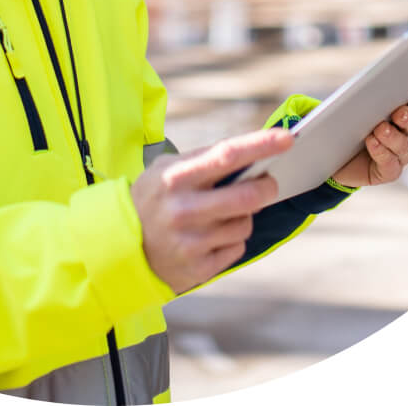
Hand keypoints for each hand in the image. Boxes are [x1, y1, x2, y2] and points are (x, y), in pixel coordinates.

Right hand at [131, 128, 292, 293]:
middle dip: (267, 187)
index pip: (226, 155)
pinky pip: (237, 248)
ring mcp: (192, 242)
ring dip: (244, 215)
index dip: (260, 145)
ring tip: (222, 213)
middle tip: (268, 183)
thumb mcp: (165, 170)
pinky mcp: (198, 269)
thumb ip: (203, 160)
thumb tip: (250, 154)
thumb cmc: (153, 199)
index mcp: (176, 178)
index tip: (287, 138)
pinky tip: (211, 236)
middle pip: (247, 196)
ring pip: (245, 224)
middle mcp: (184, 210)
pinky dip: (231, 239)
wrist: (120, 247)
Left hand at [331, 91, 407, 188]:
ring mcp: (400, 154)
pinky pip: (390, 164)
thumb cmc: (347, 120)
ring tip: (381, 129)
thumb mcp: (355, 102)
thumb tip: (369, 84)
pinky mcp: (388, 171)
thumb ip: (367, 94)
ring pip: (404, 146)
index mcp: (406, 109)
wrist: (332, 152)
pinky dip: (381, 152)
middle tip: (400, 113)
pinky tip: (372, 143)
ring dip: (393, 137)